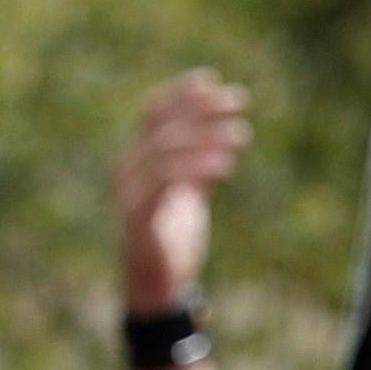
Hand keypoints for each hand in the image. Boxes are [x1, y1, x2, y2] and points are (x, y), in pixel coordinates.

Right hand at [119, 69, 250, 318]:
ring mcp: (129, 190)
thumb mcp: (191, 197)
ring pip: (165, 148)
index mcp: (138, 159)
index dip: (182, 93)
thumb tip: (225, 141)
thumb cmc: (173, 241)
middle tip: (240, 102)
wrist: (157, 288)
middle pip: (163, 124)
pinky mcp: (137, 214)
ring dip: (207, 137)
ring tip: (243, 134)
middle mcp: (128, 167)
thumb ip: (200, 169)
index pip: (155, 112)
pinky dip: (197, 168)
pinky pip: (165, 180)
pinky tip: (227, 166)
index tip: (214, 81)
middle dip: (203, 109)